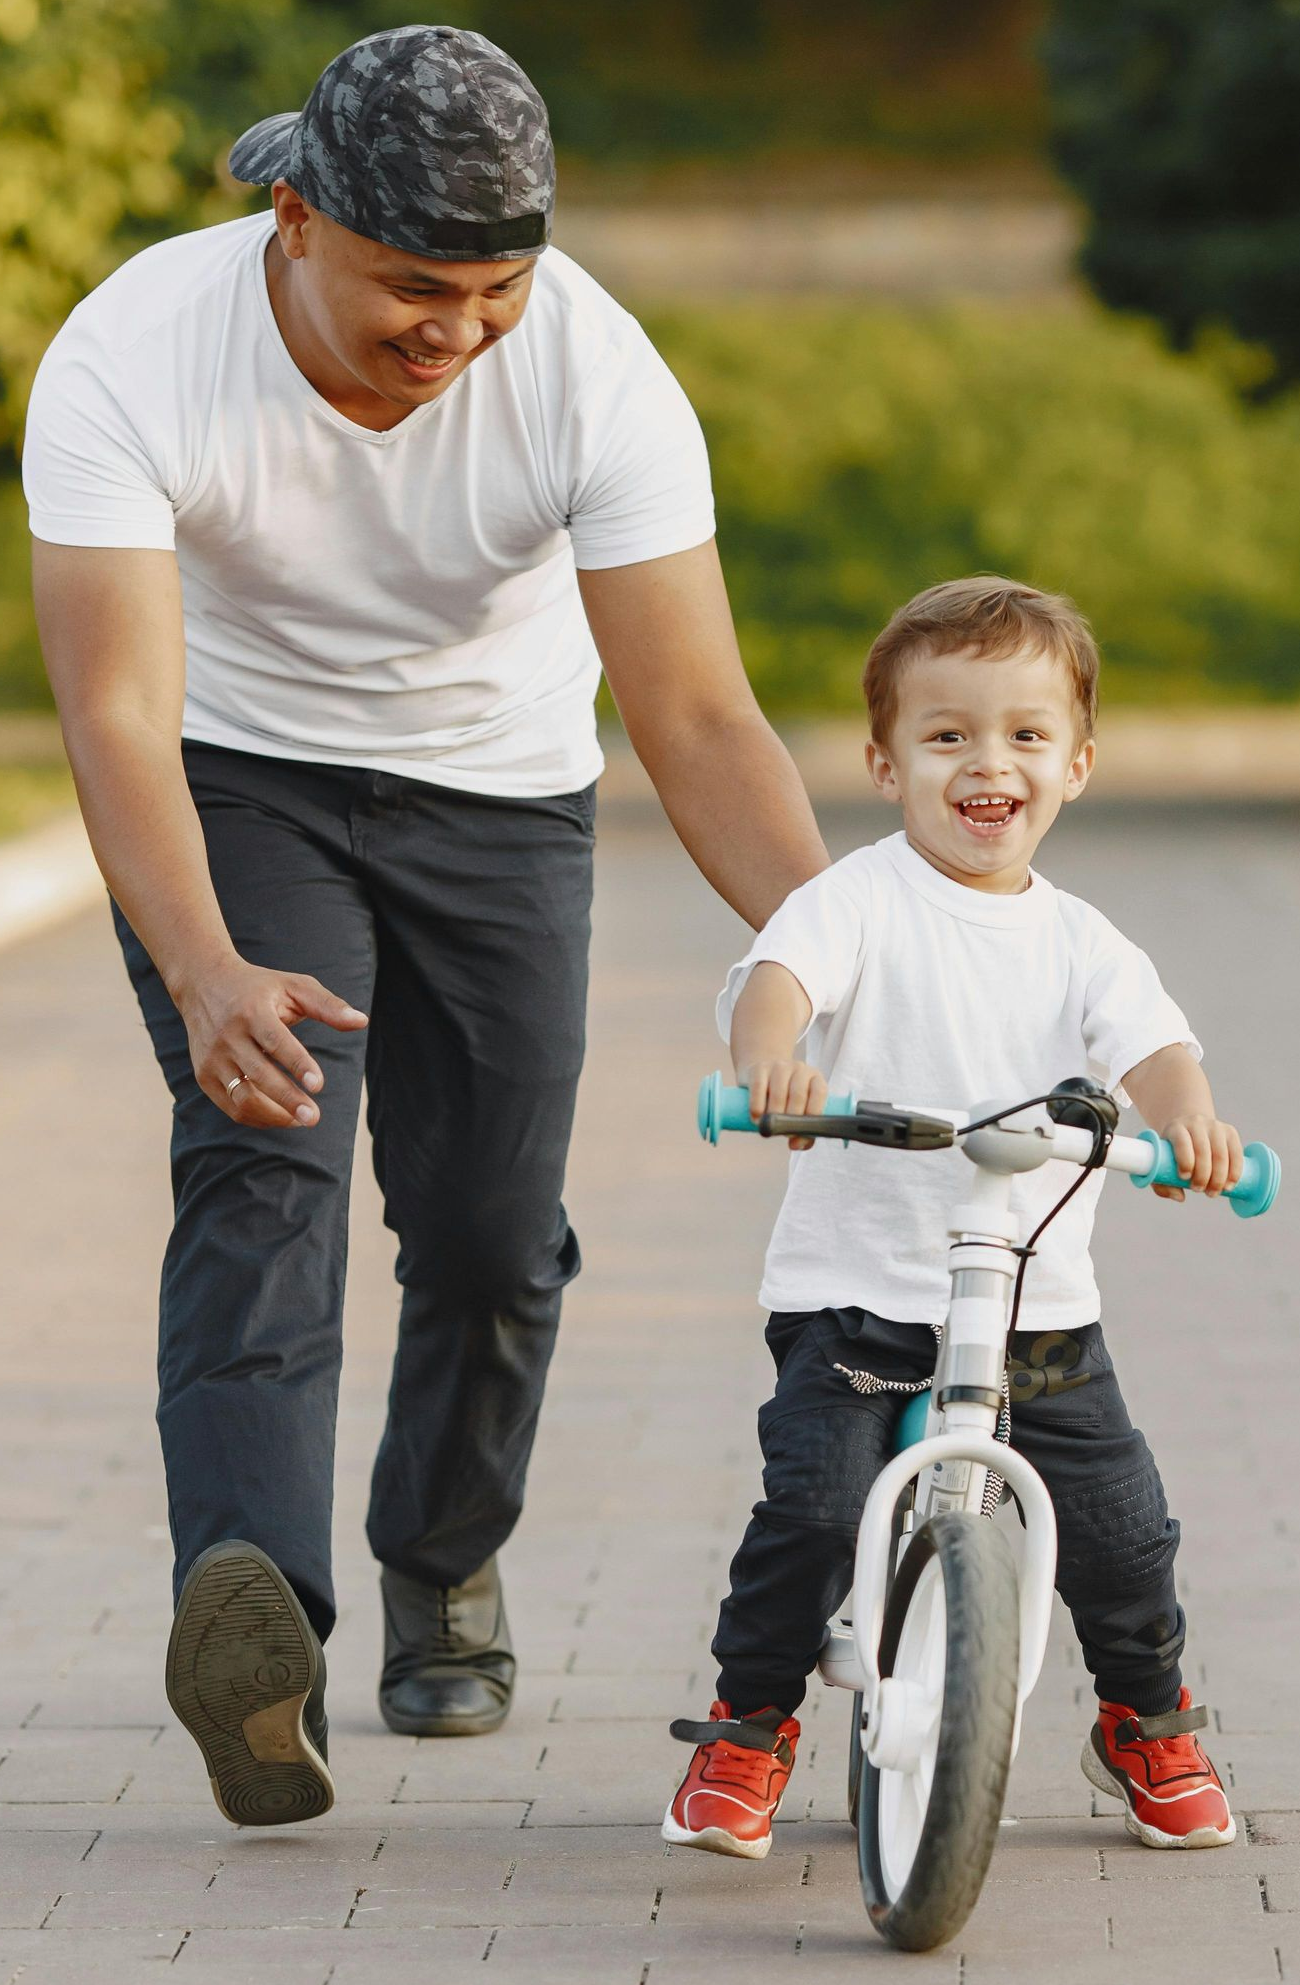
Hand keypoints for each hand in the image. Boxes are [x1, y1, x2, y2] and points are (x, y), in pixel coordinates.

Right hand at [177, 958, 368, 1129]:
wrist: (203, 984)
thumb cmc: (259, 987)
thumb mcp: (294, 986)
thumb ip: (328, 1006)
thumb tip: (362, 1022)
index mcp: (251, 1011)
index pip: (275, 1041)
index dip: (297, 1064)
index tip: (318, 1084)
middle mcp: (227, 1036)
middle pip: (259, 1075)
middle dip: (288, 1100)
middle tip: (314, 1118)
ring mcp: (212, 1058)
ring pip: (242, 1097)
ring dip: (273, 1115)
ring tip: (301, 1119)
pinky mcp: (204, 1075)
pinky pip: (231, 1106)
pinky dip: (257, 1117)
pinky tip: (281, 1115)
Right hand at [740, 1059, 827, 1150]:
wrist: (762, 1073)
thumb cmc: (785, 1098)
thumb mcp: (799, 1110)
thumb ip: (803, 1130)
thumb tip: (796, 1145)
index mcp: (815, 1078)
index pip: (820, 1093)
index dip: (812, 1114)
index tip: (801, 1132)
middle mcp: (800, 1069)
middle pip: (798, 1095)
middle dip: (791, 1119)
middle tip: (784, 1133)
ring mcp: (779, 1066)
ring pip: (778, 1093)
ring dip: (774, 1116)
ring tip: (769, 1127)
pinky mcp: (759, 1068)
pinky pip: (758, 1088)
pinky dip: (757, 1107)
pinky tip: (756, 1118)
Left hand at [1151, 1112, 1243, 1201]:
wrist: (1188, 1128)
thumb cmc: (1172, 1151)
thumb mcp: (1160, 1162)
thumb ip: (1162, 1184)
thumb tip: (1180, 1198)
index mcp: (1176, 1128)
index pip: (1182, 1142)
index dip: (1185, 1161)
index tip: (1185, 1178)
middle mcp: (1196, 1123)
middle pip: (1203, 1151)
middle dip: (1203, 1175)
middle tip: (1199, 1190)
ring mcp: (1215, 1126)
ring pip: (1221, 1154)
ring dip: (1219, 1178)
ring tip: (1213, 1192)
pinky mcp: (1230, 1132)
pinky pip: (1236, 1153)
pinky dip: (1234, 1172)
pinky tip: (1229, 1185)